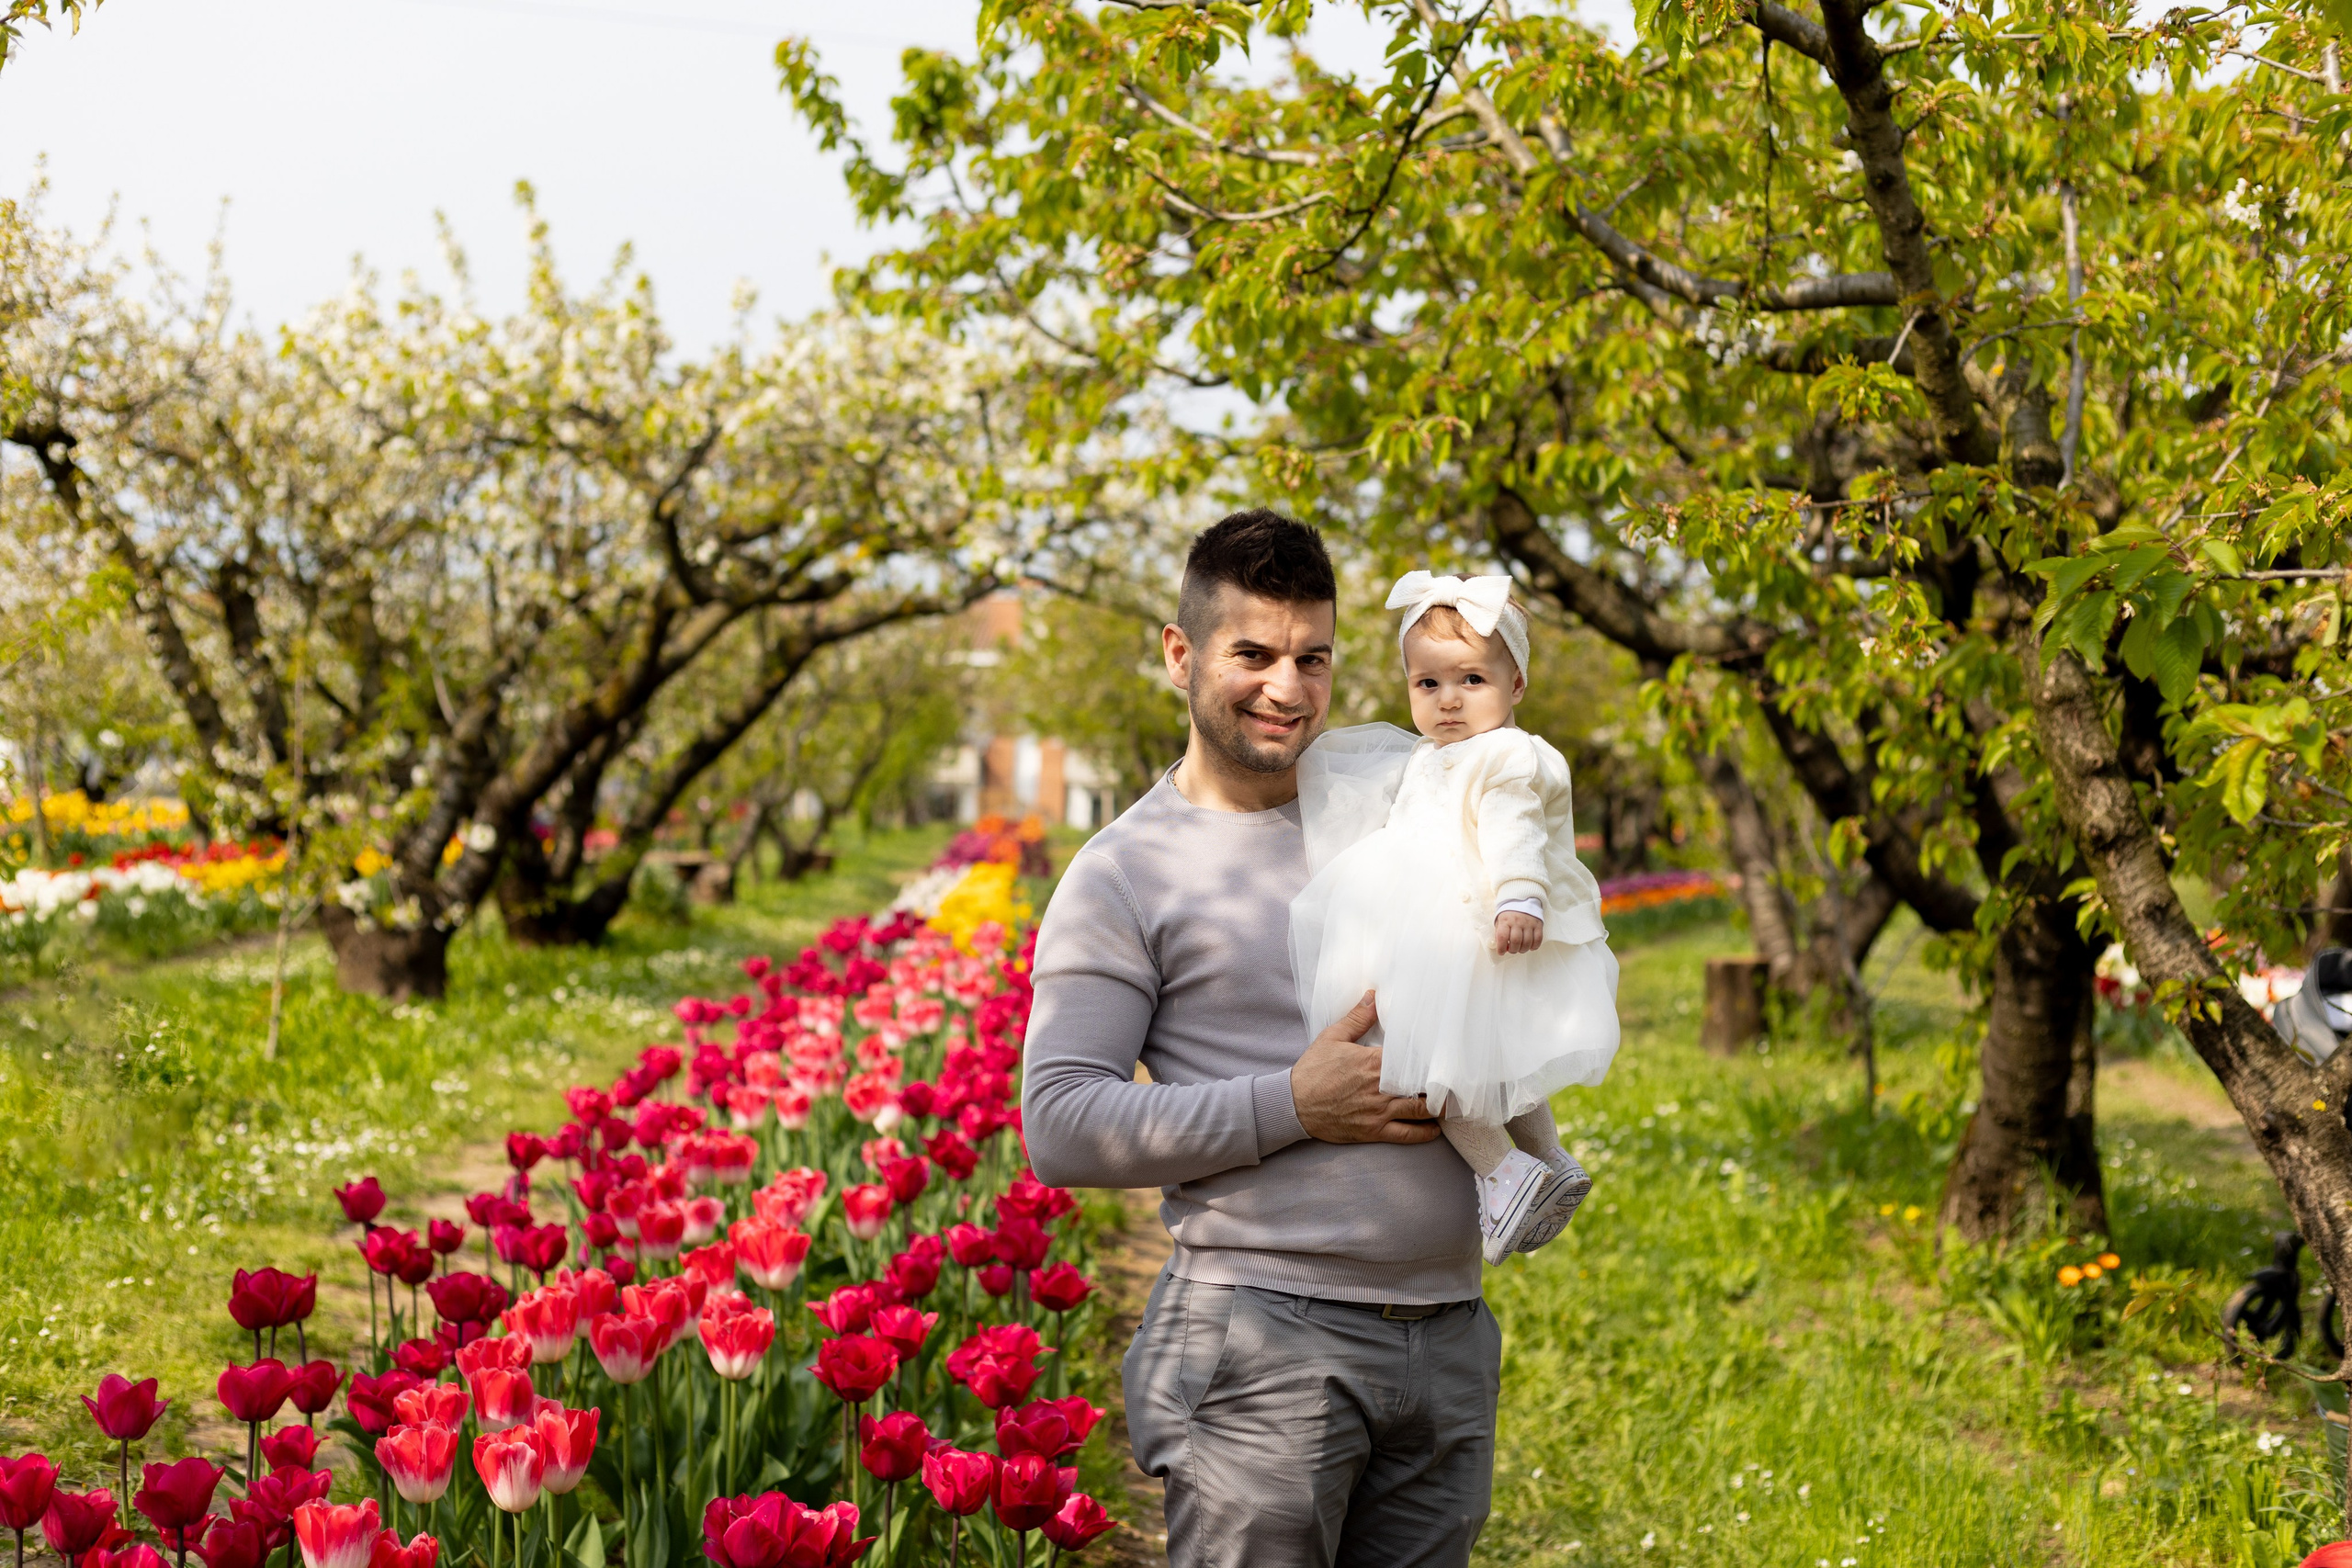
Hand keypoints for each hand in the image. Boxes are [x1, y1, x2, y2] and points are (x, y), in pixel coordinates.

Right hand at [1290, 991, 1440, 1144]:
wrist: (1293, 1105)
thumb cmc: (1313, 1070)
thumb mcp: (1333, 1037)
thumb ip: (1358, 1017)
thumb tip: (1373, 994)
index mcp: (1374, 1062)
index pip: (1413, 1058)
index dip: (1431, 1058)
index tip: (1445, 1054)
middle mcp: (1382, 1088)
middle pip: (1424, 1086)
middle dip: (1441, 1083)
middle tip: (1455, 1079)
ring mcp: (1380, 1111)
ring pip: (1421, 1111)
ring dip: (1439, 1107)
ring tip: (1449, 1101)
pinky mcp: (1374, 1131)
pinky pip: (1407, 1135)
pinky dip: (1424, 1133)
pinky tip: (1434, 1128)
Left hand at [1495, 911, 1543, 954]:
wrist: (1522, 901)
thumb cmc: (1509, 915)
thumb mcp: (1500, 921)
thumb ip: (1499, 934)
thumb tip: (1502, 947)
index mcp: (1505, 920)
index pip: (1502, 937)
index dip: (1501, 948)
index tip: (1501, 952)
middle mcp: (1517, 921)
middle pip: (1516, 941)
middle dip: (1513, 950)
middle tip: (1512, 950)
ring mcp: (1529, 923)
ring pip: (1527, 942)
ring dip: (1523, 949)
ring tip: (1520, 949)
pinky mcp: (1538, 924)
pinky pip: (1538, 939)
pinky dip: (1534, 946)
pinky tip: (1530, 946)